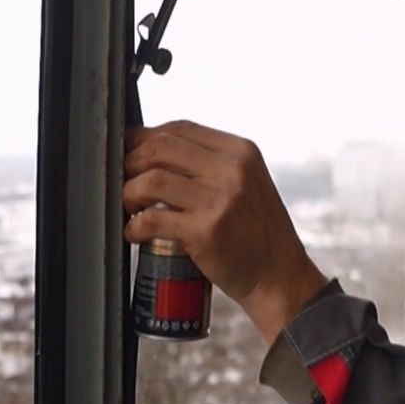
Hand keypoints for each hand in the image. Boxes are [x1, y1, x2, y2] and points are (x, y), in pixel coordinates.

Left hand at [123, 121, 329, 342]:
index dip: (147, 137)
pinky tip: (135, 232)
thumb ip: (212, 164)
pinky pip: (152, 220)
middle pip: (161, 147)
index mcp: (241, 152)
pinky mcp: (205, 232)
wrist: (279, 275)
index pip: (181, 127)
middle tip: (125, 180)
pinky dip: (134, 226)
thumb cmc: (257, 231)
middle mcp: (232, 171)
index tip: (133, 152)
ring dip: (129, 192)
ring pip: (151, 180)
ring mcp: (219, 201)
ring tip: (130, 206)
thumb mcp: (247, 183)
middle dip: (132, 161)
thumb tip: (154, 150)